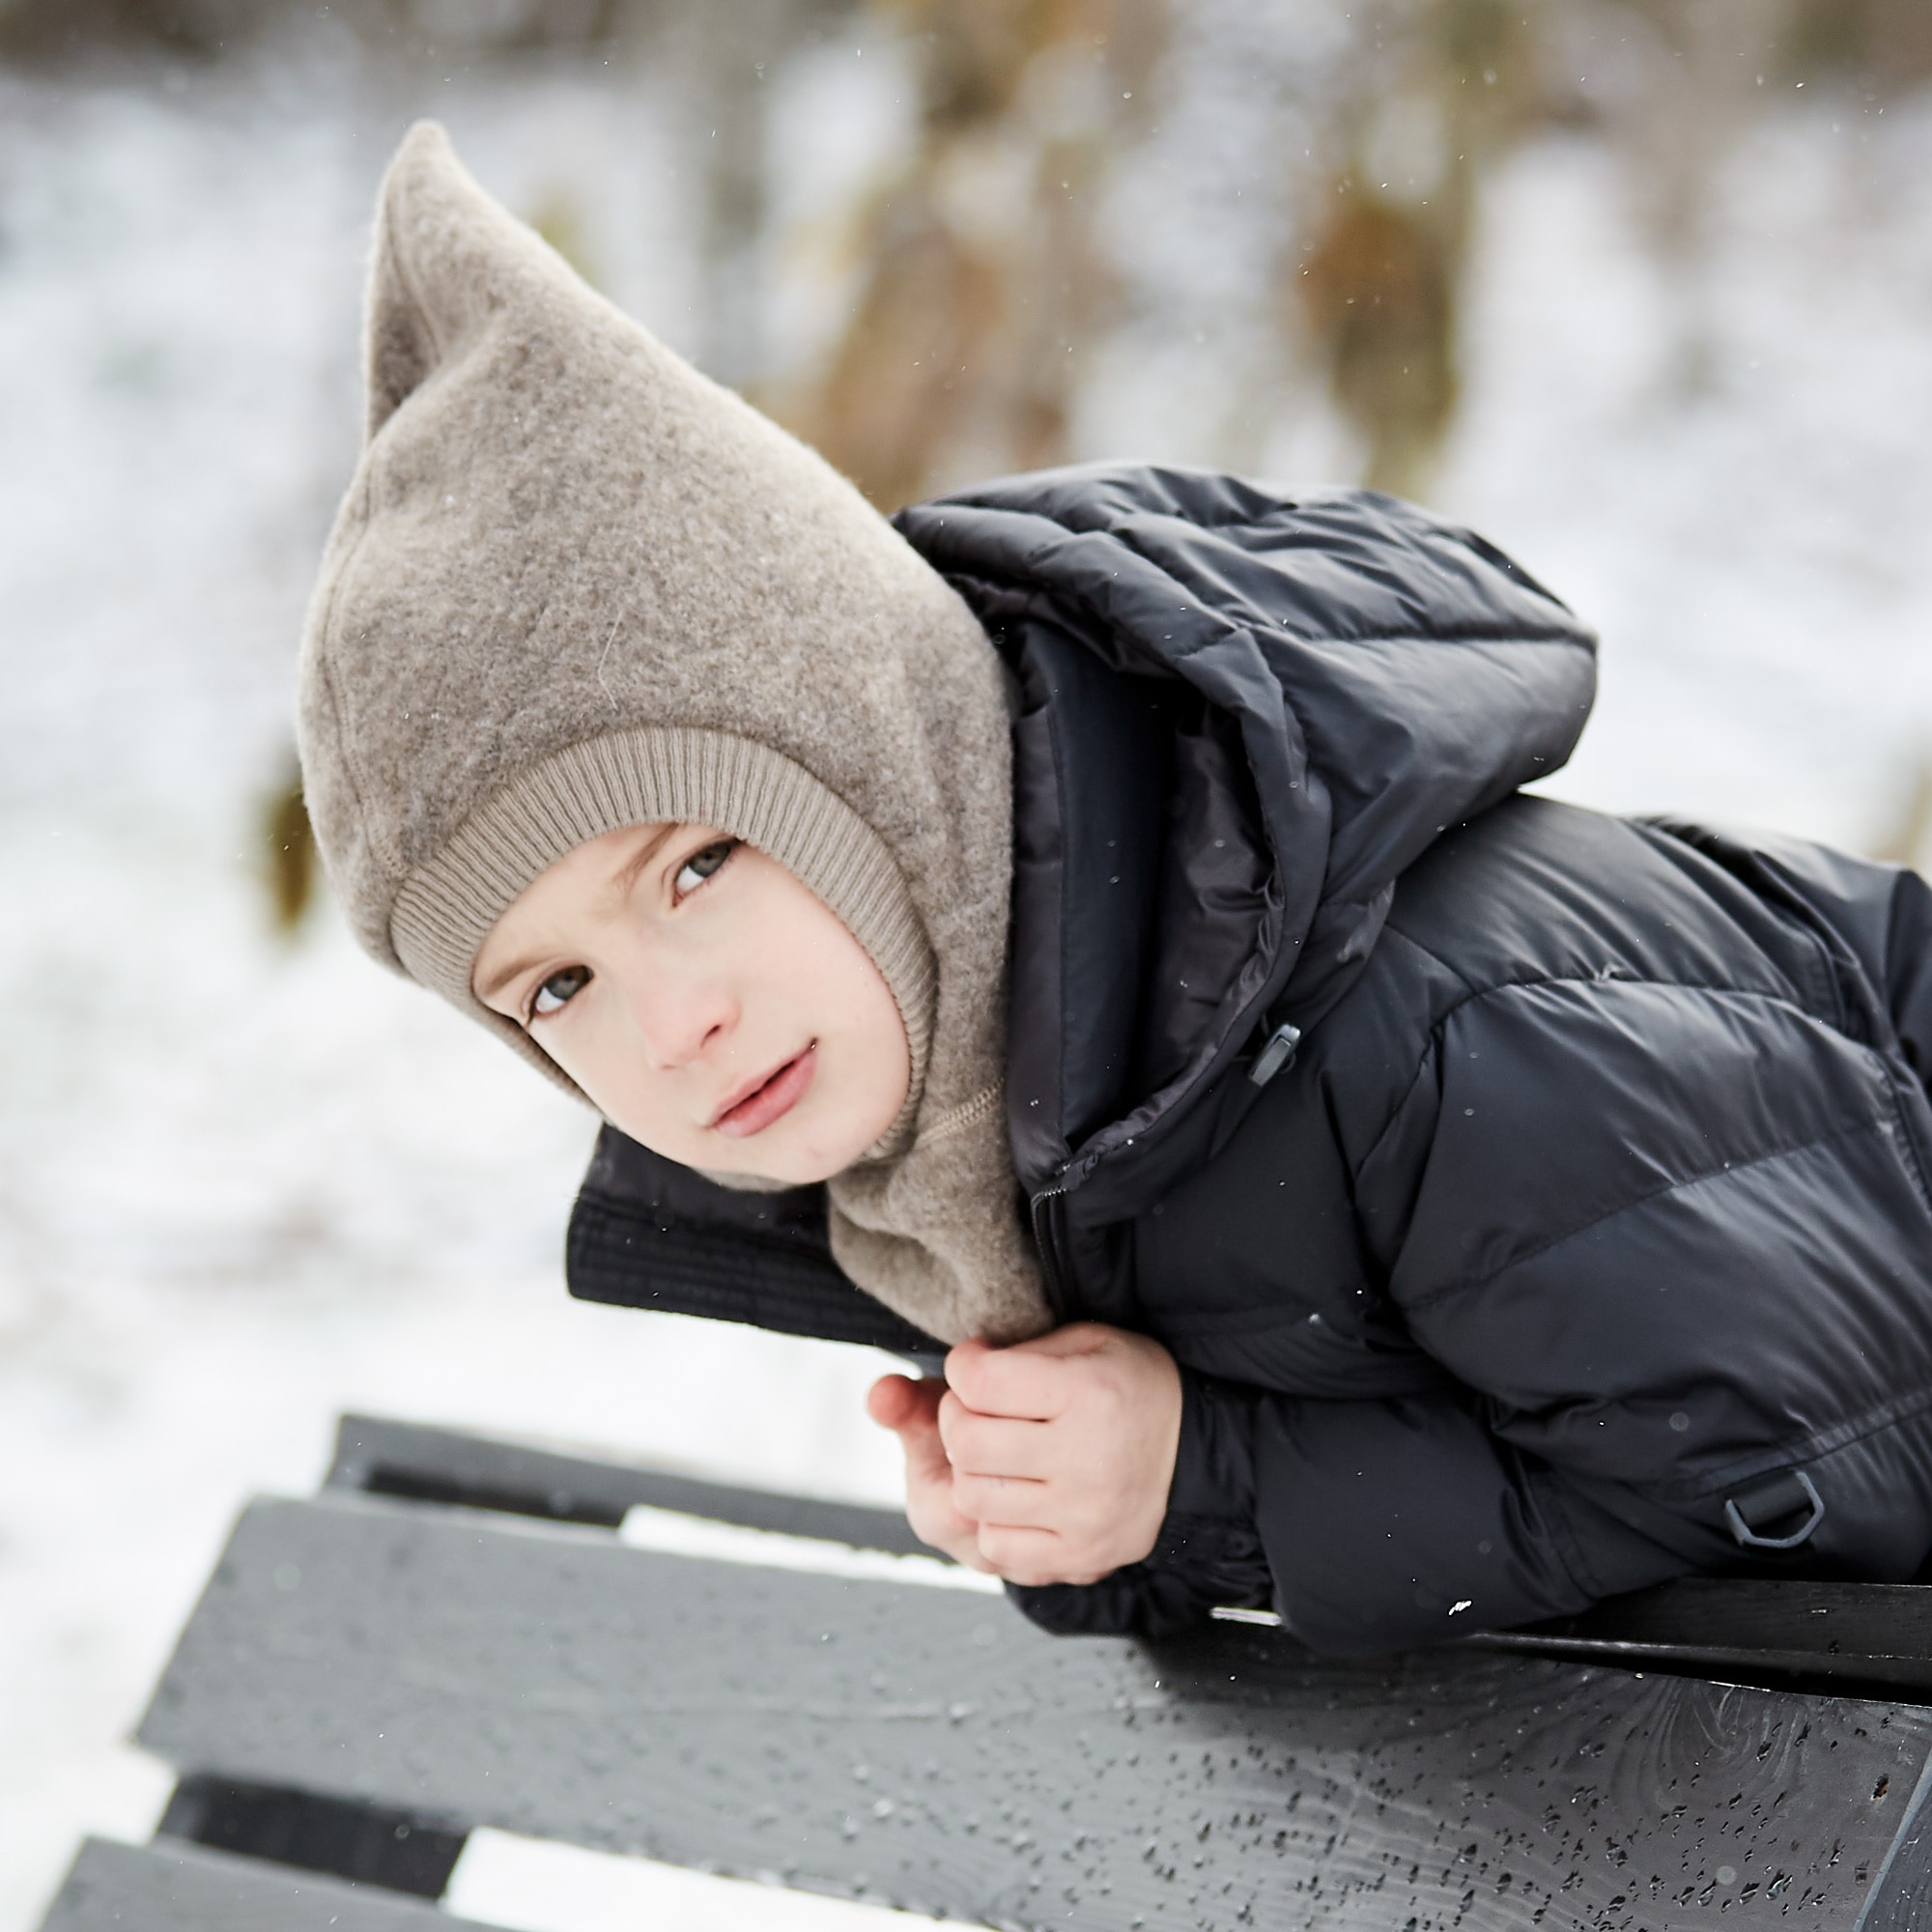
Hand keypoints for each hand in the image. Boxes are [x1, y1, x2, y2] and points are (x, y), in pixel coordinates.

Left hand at [867, 1323, 1182, 1586]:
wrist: (1194, 1452)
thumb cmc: (1126, 1386)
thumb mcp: (1078, 1342)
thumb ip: (995, 1358)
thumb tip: (894, 1390)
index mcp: (1088, 1393)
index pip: (977, 1380)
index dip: (965, 1367)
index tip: (981, 1367)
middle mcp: (1087, 1458)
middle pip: (965, 1439)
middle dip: (959, 1416)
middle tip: (984, 1409)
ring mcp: (1083, 1516)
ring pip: (972, 1494)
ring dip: (972, 1469)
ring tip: (1001, 1452)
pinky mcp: (1079, 1558)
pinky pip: (996, 1546)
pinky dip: (993, 1519)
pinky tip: (1018, 1494)